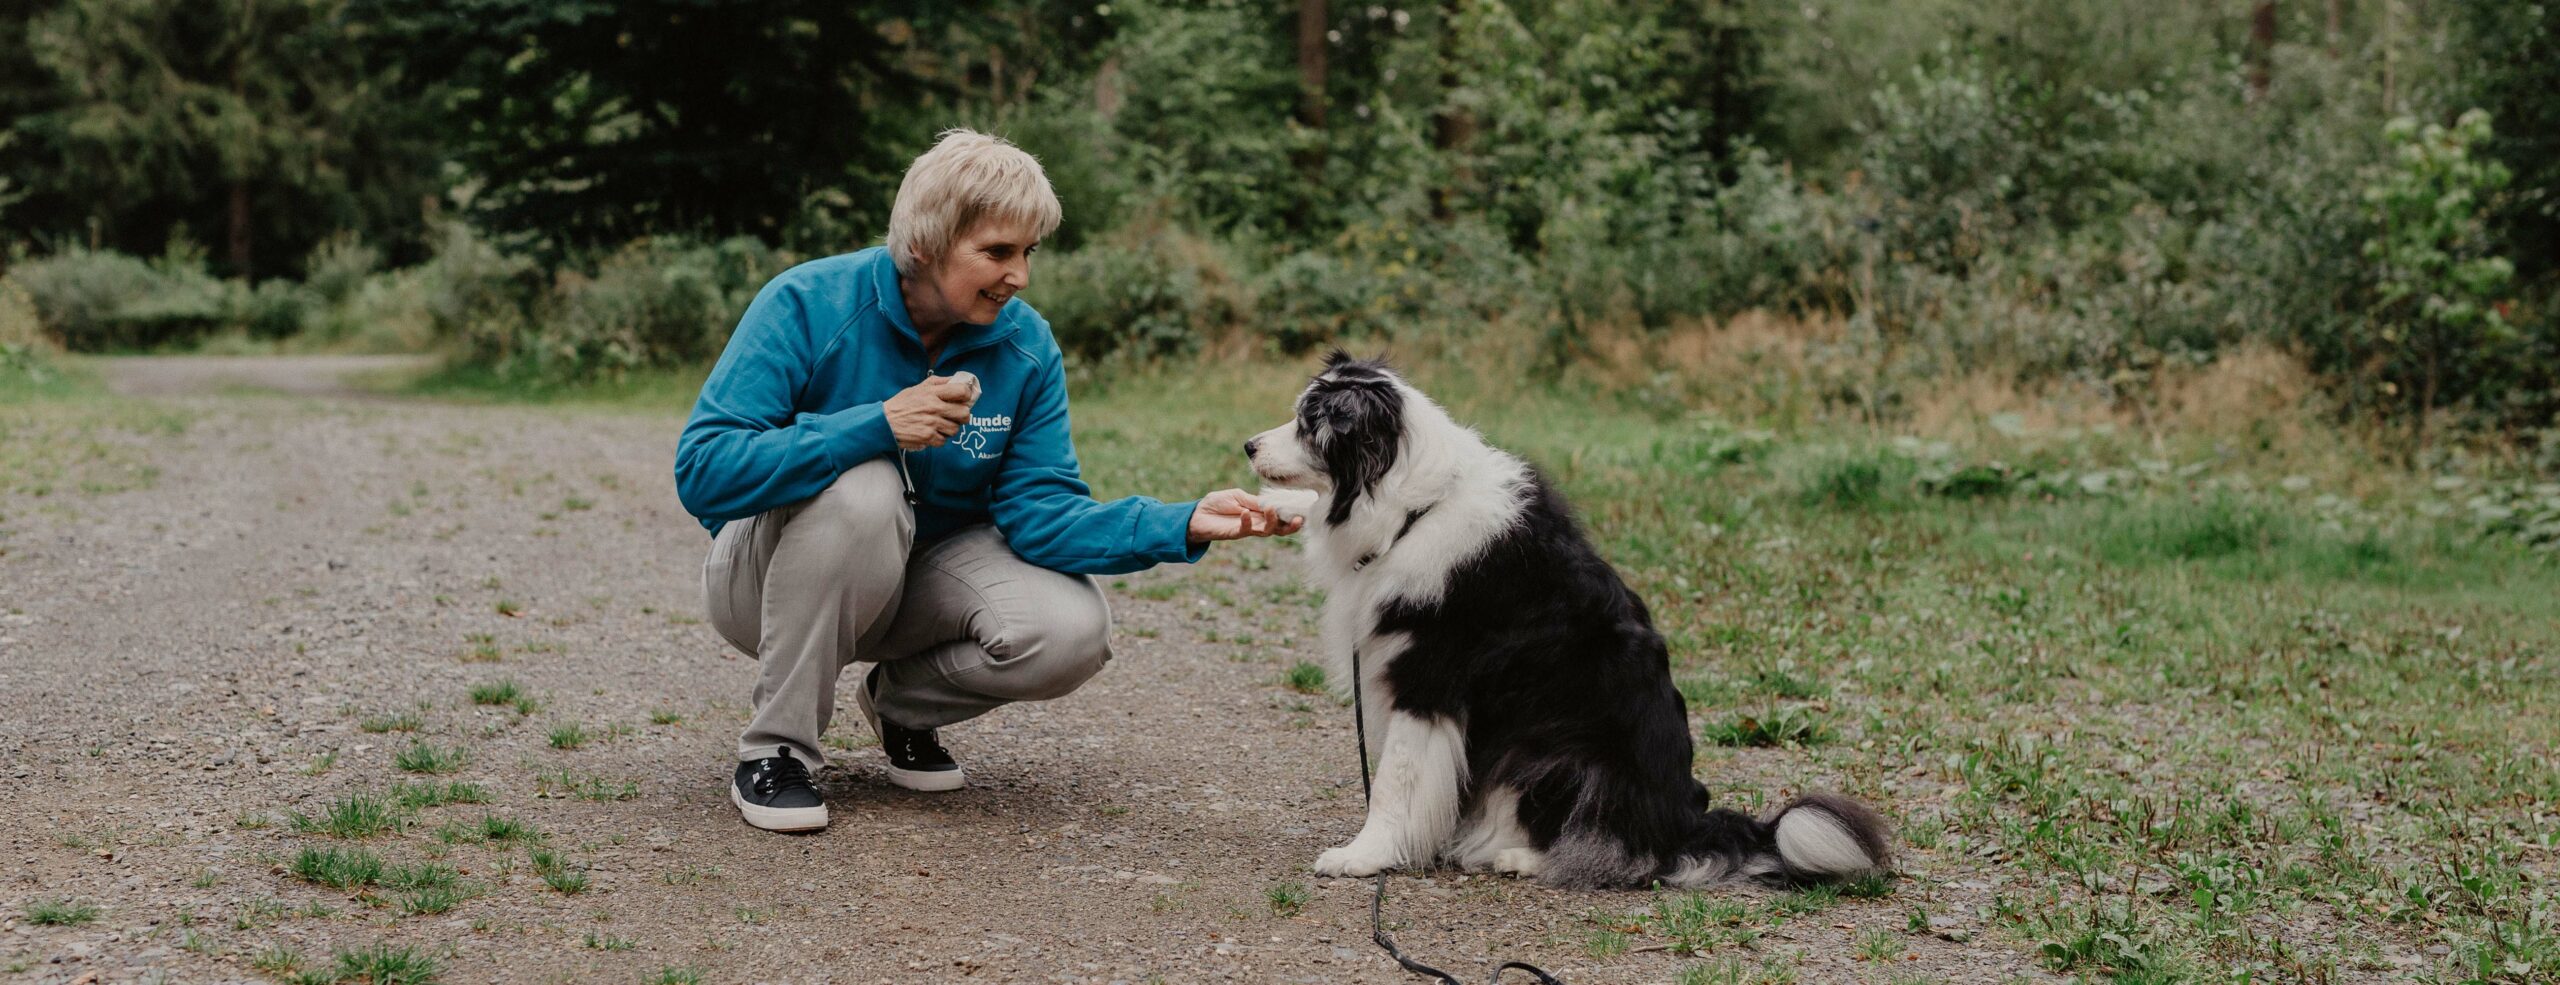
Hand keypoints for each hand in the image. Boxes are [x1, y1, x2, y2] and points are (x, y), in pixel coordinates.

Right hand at [885, 375, 976, 450]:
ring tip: (940, 425)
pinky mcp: (927, 437)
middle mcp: (934, 407)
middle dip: (962, 416)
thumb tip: (956, 379)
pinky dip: (939, 438)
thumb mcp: (918, 388)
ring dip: (950, 428)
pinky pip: (943, 440)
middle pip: (964, 413)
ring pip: (955, 429)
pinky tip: (931, 432)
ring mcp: (931, 423)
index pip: (962, 391)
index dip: (967, 395)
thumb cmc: (902, 404)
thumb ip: (938, 383)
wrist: (884, 422)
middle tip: (956, 416)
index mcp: (932, 392)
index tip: (963, 398)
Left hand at [1187, 489, 1304, 542]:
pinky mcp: (1234, 533)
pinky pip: (1245, 530)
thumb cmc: (1217, 504)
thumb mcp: (1237, 496)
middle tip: (1299, 520)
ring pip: (1267, 531)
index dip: (1291, 514)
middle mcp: (1257, 523)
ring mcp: (1247, 529)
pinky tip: (1244, 512)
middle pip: (1279, 529)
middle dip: (1291, 526)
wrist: (1196, 515)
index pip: (1280, 515)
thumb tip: (1271, 503)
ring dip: (1272, 522)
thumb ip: (1253, 500)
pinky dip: (1247, 521)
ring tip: (1272, 510)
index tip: (1303, 510)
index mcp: (1259, 513)